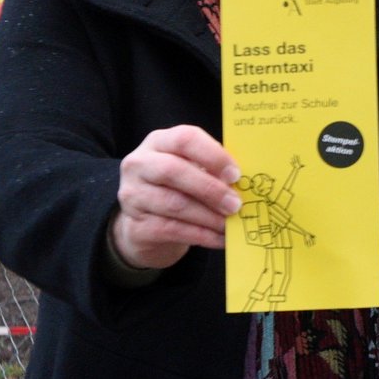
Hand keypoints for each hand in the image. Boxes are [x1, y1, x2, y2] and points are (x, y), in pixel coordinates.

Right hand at [112, 125, 240, 271]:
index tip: (236, 174)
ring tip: (231, 224)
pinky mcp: (135, 225)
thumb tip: (245, 182)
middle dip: (210, 189)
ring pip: (173, 204)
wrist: (147, 225)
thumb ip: (213, 170)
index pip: (185, 139)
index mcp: (160, 142)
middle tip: (236, 204)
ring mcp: (132, 195)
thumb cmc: (179, 188)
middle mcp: (139, 165)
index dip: (213, 156)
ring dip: (209, 216)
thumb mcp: (193, 170)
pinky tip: (220, 239)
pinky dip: (202, 235)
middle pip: (173, 171)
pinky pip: (172, 230)